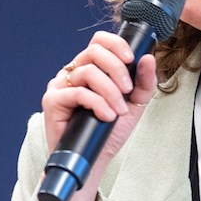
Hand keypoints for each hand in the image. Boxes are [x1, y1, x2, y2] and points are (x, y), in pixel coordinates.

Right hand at [42, 31, 158, 169]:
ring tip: (118, 111)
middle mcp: (73, 72)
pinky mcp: (52, 100)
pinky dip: (97, 103)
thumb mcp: (134, 104)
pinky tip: (106, 116)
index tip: (131, 59)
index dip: (116, 44)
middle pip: (94, 51)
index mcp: (90, 67)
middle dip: (116, 69)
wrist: (93, 159)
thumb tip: (148, 58)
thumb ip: (144, 82)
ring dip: (110, 92)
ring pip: (88, 72)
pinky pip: (78, 92)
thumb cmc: (109, 131)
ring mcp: (60, 85)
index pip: (99, 41)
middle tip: (127, 90)